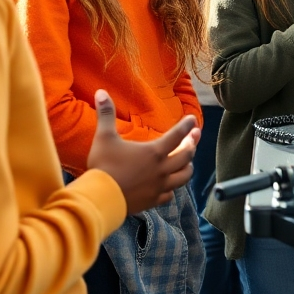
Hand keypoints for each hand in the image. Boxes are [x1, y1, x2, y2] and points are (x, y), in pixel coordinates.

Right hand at [86, 89, 199, 215]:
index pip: (177, 135)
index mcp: (154, 152)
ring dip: (187, 167)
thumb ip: (106, 114)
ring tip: (187, 162)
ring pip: (183, 177)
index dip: (186, 126)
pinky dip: (171, 189)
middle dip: (192, 144)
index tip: (193, 119)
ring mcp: (159, 187)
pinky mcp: (153, 201)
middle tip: (194, 137)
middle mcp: (162, 169)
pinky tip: (168, 187)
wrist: (99, 199)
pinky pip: (169, 196)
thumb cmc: (103, 166)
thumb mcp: (104, 137)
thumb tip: (101, 92)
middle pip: (186, 156)